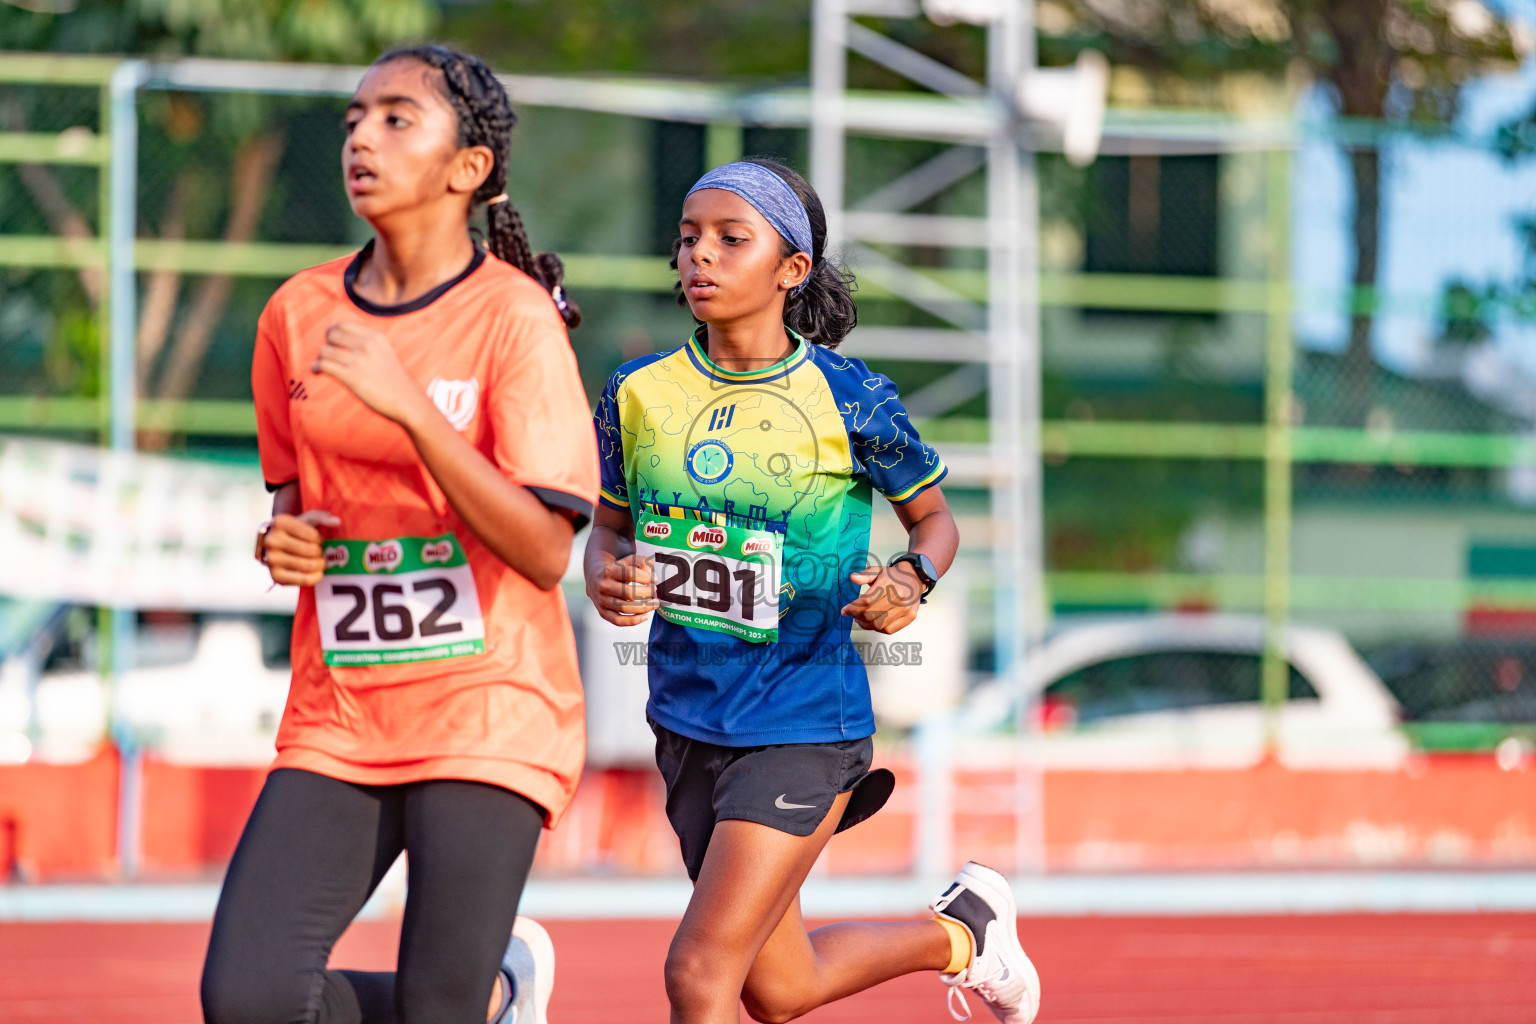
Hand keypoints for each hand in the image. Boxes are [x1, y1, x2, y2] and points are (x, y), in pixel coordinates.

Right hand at [261, 510, 341, 586]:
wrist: (274, 546)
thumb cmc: (293, 531)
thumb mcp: (306, 519)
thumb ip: (322, 517)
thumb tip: (337, 522)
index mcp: (279, 523)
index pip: (312, 535)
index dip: (320, 539)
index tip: (316, 539)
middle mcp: (272, 541)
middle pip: (312, 551)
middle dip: (320, 552)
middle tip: (318, 551)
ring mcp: (272, 559)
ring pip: (309, 566)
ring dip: (320, 564)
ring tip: (319, 561)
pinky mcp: (276, 576)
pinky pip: (304, 580)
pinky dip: (315, 577)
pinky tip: (317, 572)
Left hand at [313, 322, 430, 425]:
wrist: (408, 402)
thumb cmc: (394, 381)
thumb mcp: (385, 353)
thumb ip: (367, 343)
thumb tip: (339, 337)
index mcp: (376, 337)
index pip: (343, 325)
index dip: (332, 333)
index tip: (331, 343)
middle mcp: (367, 345)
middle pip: (331, 335)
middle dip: (326, 345)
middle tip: (328, 357)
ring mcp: (360, 361)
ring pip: (324, 351)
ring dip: (320, 359)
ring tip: (321, 366)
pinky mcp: (352, 377)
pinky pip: (324, 366)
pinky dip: (316, 368)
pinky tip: (316, 372)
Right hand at [588, 553, 658, 626]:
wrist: (595, 580)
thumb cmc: (617, 570)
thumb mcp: (628, 561)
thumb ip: (643, 563)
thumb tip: (654, 578)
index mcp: (609, 571)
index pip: (630, 574)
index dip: (646, 577)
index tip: (653, 579)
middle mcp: (604, 586)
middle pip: (629, 593)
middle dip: (647, 593)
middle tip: (655, 591)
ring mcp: (602, 601)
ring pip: (625, 608)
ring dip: (644, 608)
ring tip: (654, 604)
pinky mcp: (603, 613)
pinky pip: (619, 621)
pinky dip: (634, 621)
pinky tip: (645, 616)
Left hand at [841, 561, 922, 633]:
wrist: (914, 578)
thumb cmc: (893, 577)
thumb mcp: (878, 570)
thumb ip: (864, 575)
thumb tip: (853, 578)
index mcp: (888, 583)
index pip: (866, 601)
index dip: (853, 608)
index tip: (845, 611)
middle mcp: (899, 596)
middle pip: (871, 614)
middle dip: (858, 617)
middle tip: (854, 615)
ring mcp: (906, 607)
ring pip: (879, 624)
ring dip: (867, 625)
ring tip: (863, 620)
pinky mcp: (910, 616)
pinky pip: (889, 630)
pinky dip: (878, 628)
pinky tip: (875, 622)